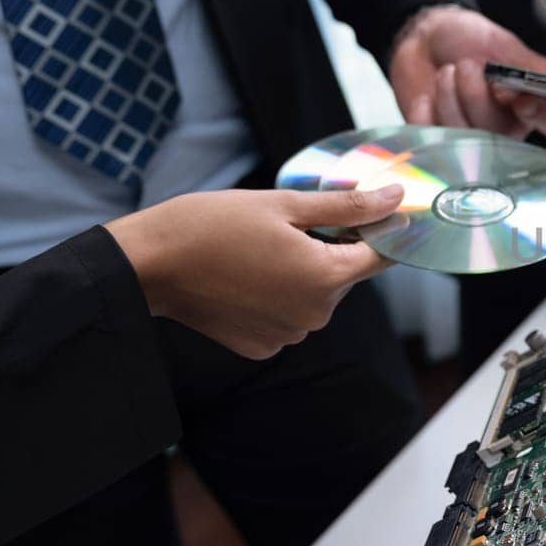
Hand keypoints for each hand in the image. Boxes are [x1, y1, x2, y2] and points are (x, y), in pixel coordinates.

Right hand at [105, 187, 403, 359]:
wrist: (148, 265)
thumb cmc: (211, 225)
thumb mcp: (284, 204)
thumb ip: (347, 207)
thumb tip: (397, 198)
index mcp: (326, 278)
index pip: (379, 256)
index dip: (381, 231)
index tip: (375, 213)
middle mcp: (315, 316)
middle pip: (344, 275)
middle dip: (329, 249)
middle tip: (287, 225)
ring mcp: (288, 336)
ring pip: (315, 296)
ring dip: (302, 273)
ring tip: (259, 251)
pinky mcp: (262, 347)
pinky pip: (288, 316)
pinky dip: (277, 296)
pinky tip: (246, 277)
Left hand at [390, 5, 545, 138]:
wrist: (424, 37)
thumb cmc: (468, 40)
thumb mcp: (505, 47)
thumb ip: (538, 68)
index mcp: (531, 104)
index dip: (541, 114)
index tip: (522, 98)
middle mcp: (507, 127)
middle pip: (500, 131)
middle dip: (477, 95)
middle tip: (466, 64)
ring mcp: (472, 139)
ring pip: (466, 134)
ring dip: (450, 95)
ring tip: (446, 72)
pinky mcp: (439, 143)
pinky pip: (435, 135)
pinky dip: (427, 109)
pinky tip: (426, 96)